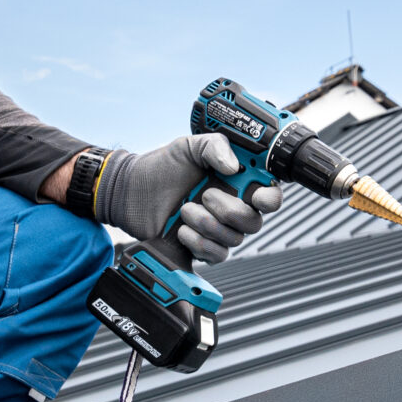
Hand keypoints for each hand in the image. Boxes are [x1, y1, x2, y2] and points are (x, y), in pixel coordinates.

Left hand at [98, 133, 284, 266]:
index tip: (257, 196)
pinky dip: (199, 243)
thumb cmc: (161, 167)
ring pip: (234, 240)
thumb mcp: (188, 146)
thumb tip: (233, 166)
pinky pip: (217, 254)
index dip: (270, 199)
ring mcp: (217, 229)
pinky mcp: (202, 247)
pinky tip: (181, 230)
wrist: (131, 192)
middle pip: (254, 222)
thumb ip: (214, 146)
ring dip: (207, 225)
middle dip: (229, 211)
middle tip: (204, 196)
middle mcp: (231, 207)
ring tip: (184, 210)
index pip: (269, 195)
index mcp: (236, 182)